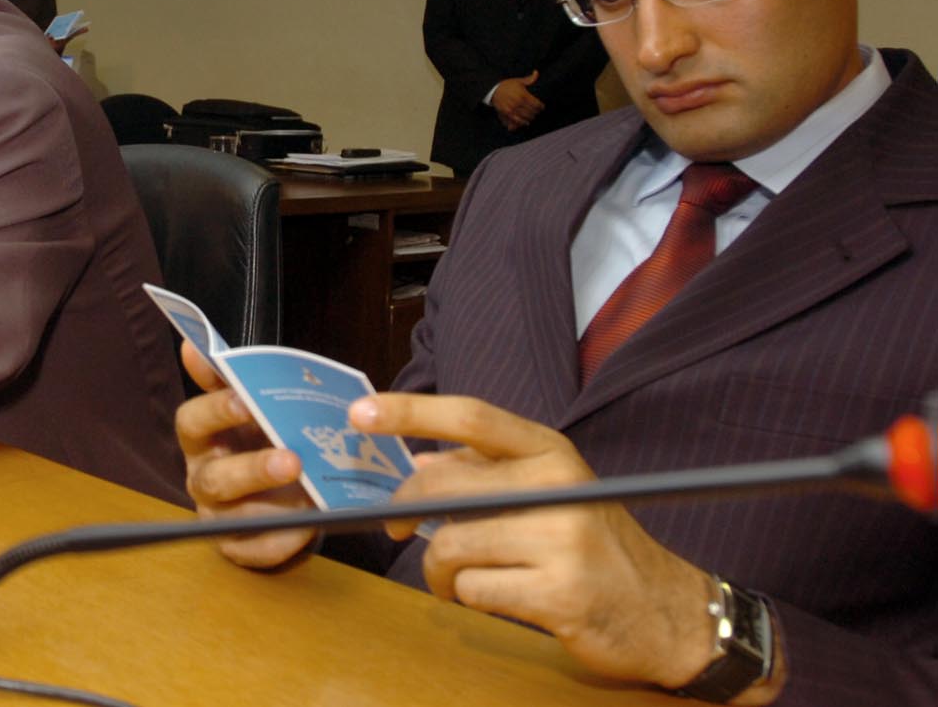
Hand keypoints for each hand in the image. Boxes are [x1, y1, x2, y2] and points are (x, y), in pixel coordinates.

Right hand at [174, 340, 318, 567]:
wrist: (280, 490)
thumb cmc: (261, 439)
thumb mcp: (251, 407)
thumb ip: (230, 377)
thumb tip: (194, 344)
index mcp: (202, 438)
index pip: (192, 422)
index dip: (215, 411)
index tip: (247, 400)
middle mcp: (202, 477)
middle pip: (214, 477)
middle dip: (252, 469)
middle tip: (292, 460)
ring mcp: (217, 516)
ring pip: (233, 517)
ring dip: (273, 508)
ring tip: (311, 497)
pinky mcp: (238, 548)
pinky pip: (257, 550)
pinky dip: (284, 541)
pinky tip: (310, 526)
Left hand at [351, 394, 780, 696]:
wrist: (665, 611)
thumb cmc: (596, 546)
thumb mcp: (550, 491)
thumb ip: (486, 473)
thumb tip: (419, 461)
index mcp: (550, 452)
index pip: (470, 417)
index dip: (409, 413)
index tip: (360, 413)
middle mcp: (557, 486)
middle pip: (443, 487)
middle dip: (407, 511)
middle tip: (400, 528)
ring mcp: (561, 540)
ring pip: (450, 546)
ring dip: (438, 570)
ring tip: (457, 578)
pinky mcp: (558, 593)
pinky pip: (471, 589)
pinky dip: (467, 596)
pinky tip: (495, 596)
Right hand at [491, 71, 543, 130]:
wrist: (493, 90)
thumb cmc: (506, 85)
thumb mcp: (518, 81)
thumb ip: (529, 79)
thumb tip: (536, 72)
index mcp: (523, 95)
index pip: (536, 104)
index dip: (541, 106)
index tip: (542, 107)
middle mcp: (518, 103)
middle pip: (532, 112)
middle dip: (536, 112)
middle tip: (538, 112)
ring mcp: (513, 109)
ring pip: (526, 117)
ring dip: (530, 118)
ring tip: (532, 116)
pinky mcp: (507, 114)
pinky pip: (517, 121)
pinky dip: (522, 123)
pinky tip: (525, 122)